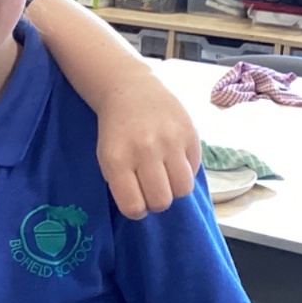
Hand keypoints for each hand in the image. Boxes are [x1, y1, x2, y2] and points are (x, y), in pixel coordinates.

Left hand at [95, 66, 200, 219]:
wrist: (131, 91)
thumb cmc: (117, 132)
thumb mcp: (108, 158)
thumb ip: (123, 183)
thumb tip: (144, 208)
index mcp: (118, 160)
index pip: (133, 206)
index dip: (137, 210)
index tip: (137, 203)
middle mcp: (145, 150)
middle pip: (162, 201)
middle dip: (157, 202)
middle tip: (152, 189)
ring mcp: (170, 141)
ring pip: (183, 189)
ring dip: (175, 189)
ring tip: (166, 177)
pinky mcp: (190, 133)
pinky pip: (194, 170)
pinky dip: (185, 171)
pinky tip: (174, 160)